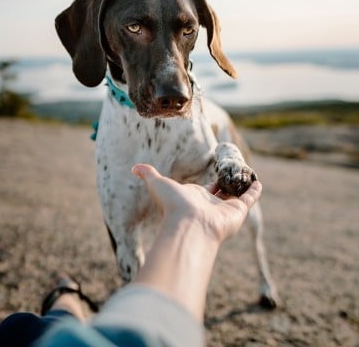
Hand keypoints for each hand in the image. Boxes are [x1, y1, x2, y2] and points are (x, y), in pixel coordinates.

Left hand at [132, 163, 261, 244]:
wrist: (188, 224)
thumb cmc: (172, 205)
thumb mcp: (157, 183)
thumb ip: (147, 174)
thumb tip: (134, 168)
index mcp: (195, 198)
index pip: (206, 189)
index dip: (211, 183)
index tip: (217, 174)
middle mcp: (210, 205)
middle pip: (221, 194)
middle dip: (227, 187)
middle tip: (234, 177)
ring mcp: (224, 208)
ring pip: (236, 196)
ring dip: (242, 187)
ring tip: (249, 177)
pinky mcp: (238, 211)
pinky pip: (249, 198)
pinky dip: (255, 191)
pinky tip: (258, 183)